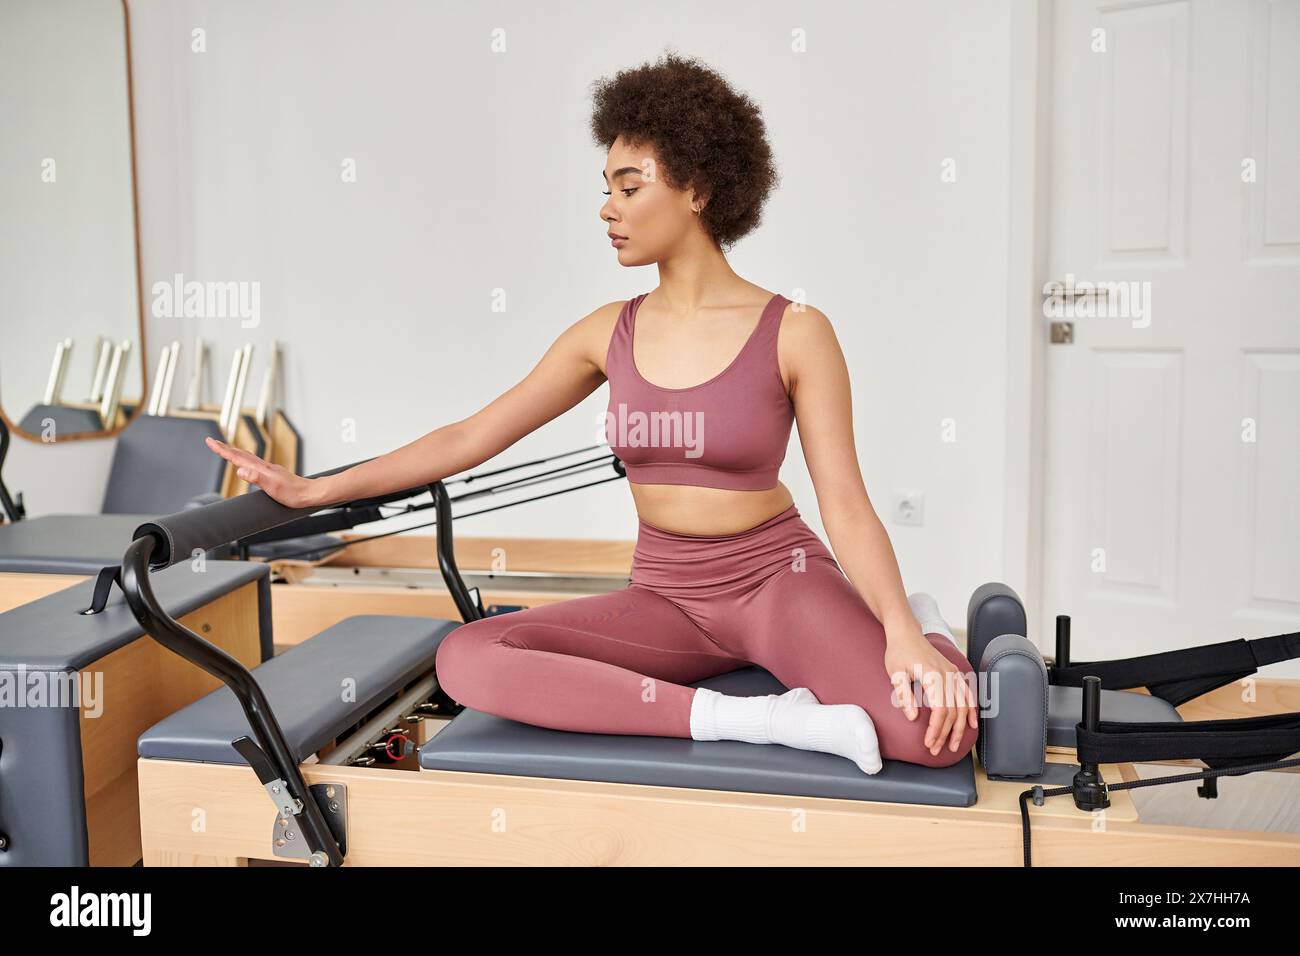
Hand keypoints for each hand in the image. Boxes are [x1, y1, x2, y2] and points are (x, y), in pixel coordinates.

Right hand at [205, 437, 322, 508]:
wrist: (310, 493)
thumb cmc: (293, 494)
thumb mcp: (273, 488)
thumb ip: (256, 478)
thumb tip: (240, 471)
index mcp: (261, 469)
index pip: (237, 457)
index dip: (222, 450)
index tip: (210, 442)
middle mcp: (264, 467)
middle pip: (241, 454)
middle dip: (225, 448)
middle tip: (211, 441)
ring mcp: (268, 470)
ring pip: (247, 458)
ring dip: (234, 452)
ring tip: (225, 449)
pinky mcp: (272, 474)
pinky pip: (254, 463)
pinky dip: (245, 460)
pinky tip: (247, 464)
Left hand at [883, 625, 978, 756]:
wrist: (906, 633)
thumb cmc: (898, 653)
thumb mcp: (895, 673)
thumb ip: (903, 695)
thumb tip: (911, 717)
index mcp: (932, 675)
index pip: (940, 710)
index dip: (936, 729)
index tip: (929, 744)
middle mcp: (947, 675)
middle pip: (952, 711)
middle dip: (945, 734)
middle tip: (937, 750)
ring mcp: (953, 673)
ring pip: (962, 706)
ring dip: (959, 727)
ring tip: (953, 745)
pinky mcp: (954, 673)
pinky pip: (967, 694)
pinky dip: (971, 710)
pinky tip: (971, 724)